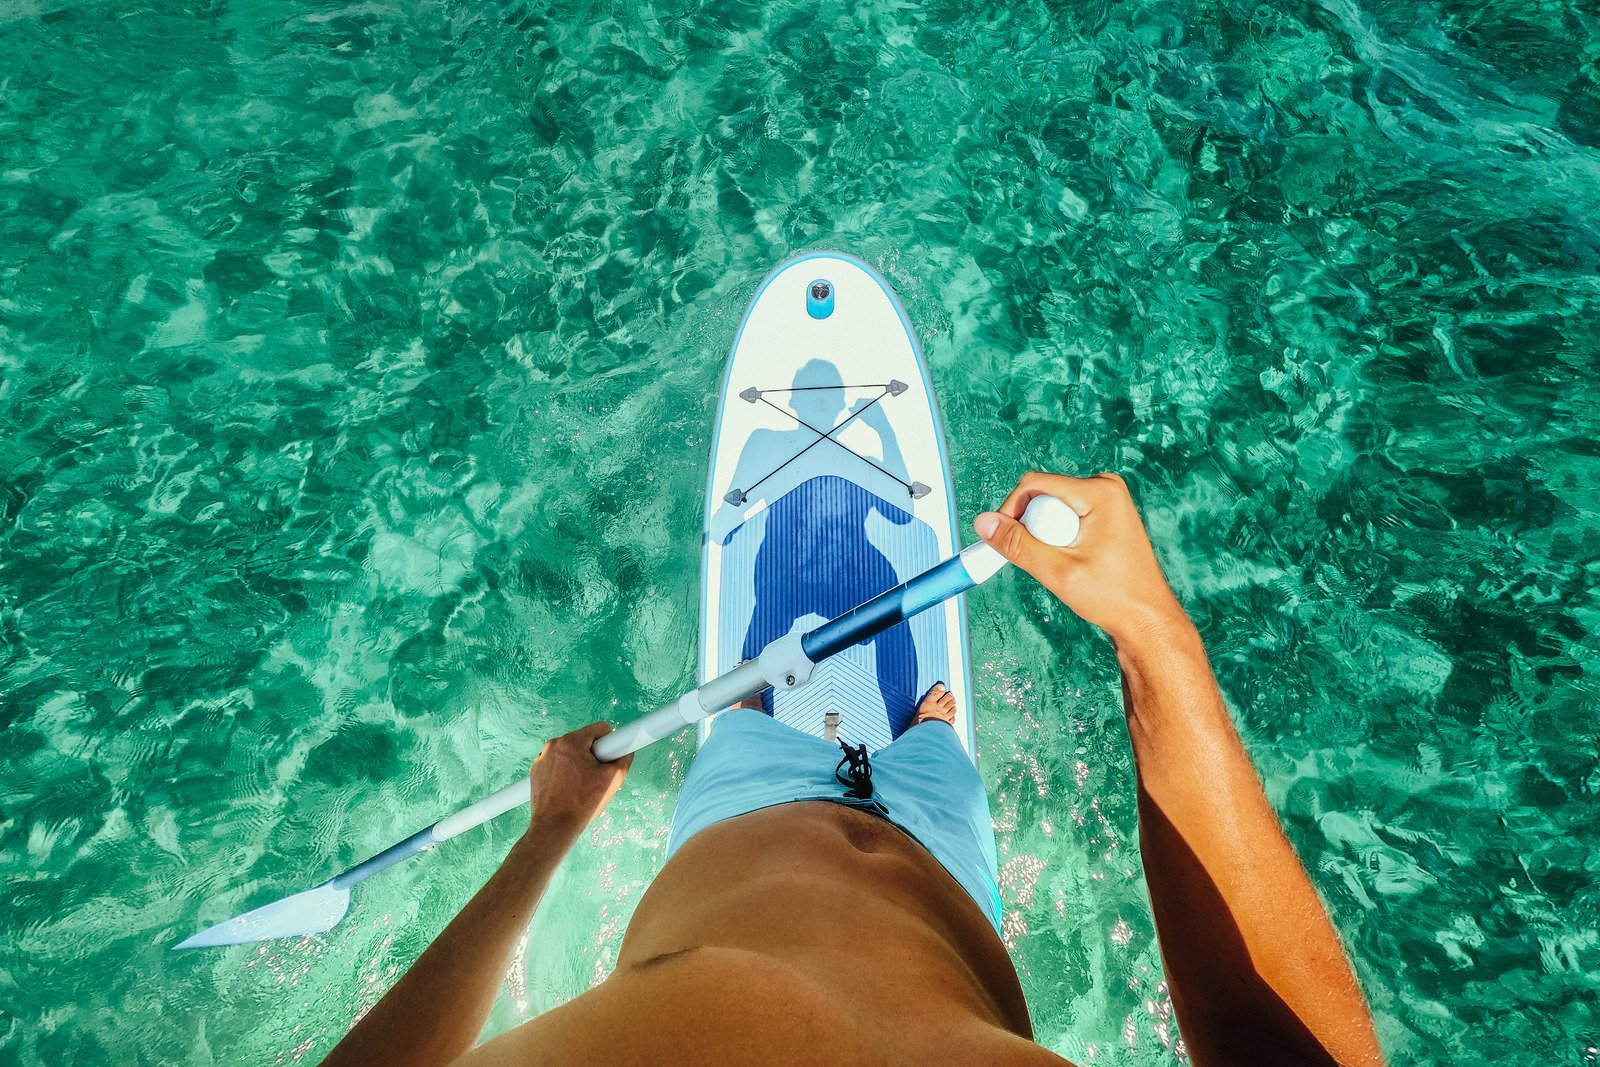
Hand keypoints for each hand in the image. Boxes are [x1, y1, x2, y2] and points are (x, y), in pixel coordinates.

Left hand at [525, 722, 631, 843]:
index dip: (610, 743)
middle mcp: (553, 745)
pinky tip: (568, 788)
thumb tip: (626, 751)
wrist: (555, 827)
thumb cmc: (583, 803)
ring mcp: (542, 758)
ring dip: (578, 762)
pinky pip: (556, 763)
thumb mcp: (613, 779)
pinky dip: (564, 771)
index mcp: (571, 742)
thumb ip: (624, 759)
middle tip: (596, 776)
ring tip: (581, 785)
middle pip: (583, 740)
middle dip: (593, 755)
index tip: (610, 759)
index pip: (599, 729)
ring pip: (569, 752)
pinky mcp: (536, 771)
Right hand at [974, 471, 1189, 644]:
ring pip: (1050, 507)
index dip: (1011, 511)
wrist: (1145, 618)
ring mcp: (1106, 499)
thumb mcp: (1058, 572)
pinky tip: (1073, 562)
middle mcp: (1106, 487)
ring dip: (1045, 536)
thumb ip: (1018, 545)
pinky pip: (1063, 516)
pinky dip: (1057, 538)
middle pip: (1043, 495)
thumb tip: (983, 522)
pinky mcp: (1104, 513)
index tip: (1006, 544)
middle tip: (1048, 562)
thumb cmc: (1112, 597)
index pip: (1034, 484)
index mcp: (1101, 491)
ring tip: (1065, 565)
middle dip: (1033, 527)